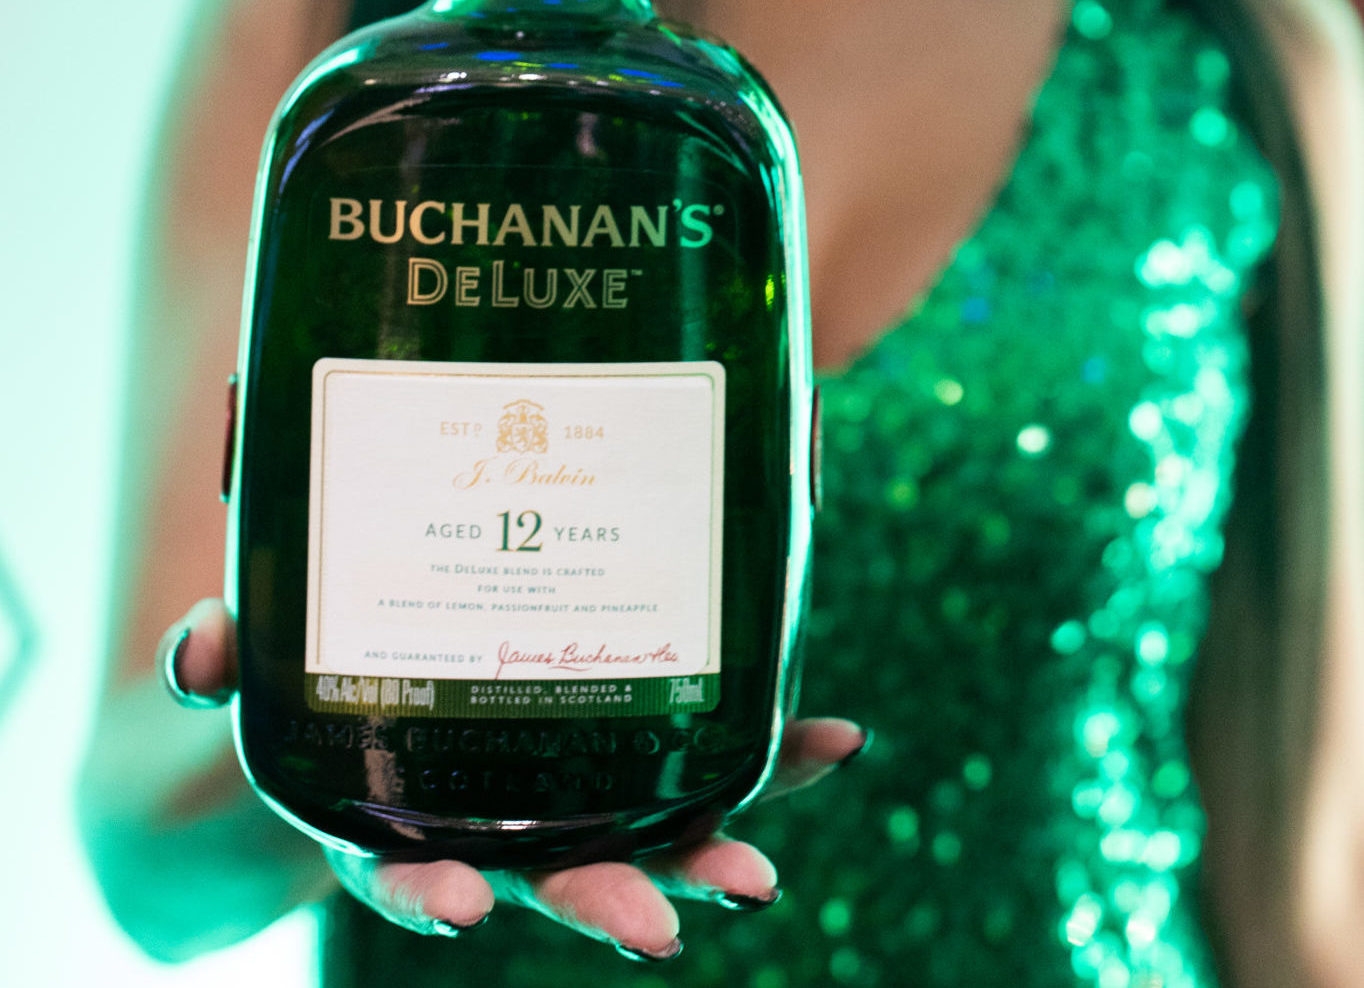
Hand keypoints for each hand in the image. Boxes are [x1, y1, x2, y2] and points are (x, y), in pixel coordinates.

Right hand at [160, 598, 868, 960]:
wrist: (387, 696)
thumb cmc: (326, 692)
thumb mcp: (269, 675)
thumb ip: (230, 660)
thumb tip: (196, 649)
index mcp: (400, 822)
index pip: (414, 877)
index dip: (432, 898)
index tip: (466, 910)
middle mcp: (496, 830)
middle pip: (552, 880)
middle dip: (607, 904)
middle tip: (661, 930)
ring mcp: (570, 801)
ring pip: (644, 839)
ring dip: (707, 851)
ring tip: (762, 873)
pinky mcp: (631, 756)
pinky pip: (702, 762)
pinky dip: (764, 759)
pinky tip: (833, 739)